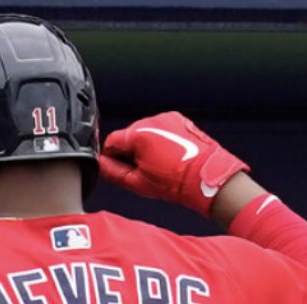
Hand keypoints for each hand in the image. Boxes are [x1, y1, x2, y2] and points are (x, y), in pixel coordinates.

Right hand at [99, 111, 249, 215]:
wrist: (206, 178)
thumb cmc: (176, 183)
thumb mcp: (138, 182)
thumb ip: (114, 172)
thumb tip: (100, 165)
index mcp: (138, 134)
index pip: (112, 141)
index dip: (113, 157)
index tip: (121, 168)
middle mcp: (151, 120)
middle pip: (129, 135)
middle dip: (132, 151)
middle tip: (145, 170)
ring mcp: (166, 117)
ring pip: (145, 131)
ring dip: (147, 144)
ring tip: (160, 164)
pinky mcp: (178, 119)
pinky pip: (161, 128)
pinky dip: (162, 139)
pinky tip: (170, 154)